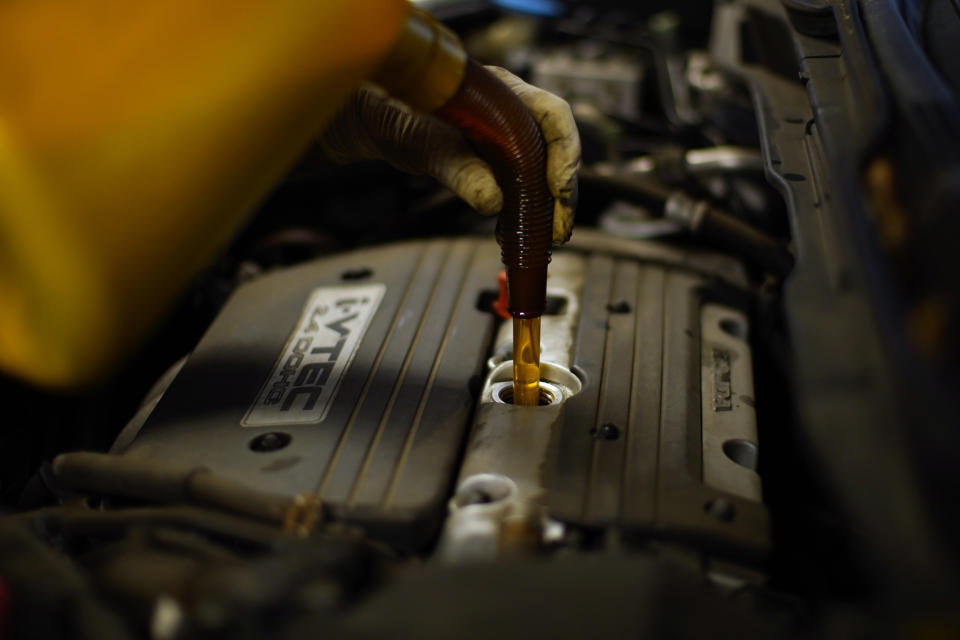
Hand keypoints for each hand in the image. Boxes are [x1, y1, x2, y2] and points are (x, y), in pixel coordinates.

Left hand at [318, 66, 579, 243]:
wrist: (377, 121)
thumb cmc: (396, 115)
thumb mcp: (425, 144)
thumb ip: (459, 171)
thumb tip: (494, 202)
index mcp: (501, 92)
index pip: (553, 114)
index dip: (564, 152)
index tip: (557, 188)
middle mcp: (512, 111)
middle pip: (556, 148)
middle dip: (562, 191)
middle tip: (559, 229)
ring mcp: (506, 136)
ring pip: (543, 169)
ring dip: (549, 205)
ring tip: (547, 237)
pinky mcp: (496, 160)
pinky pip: (522, 184)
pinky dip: (525, 208)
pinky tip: (518, 231)